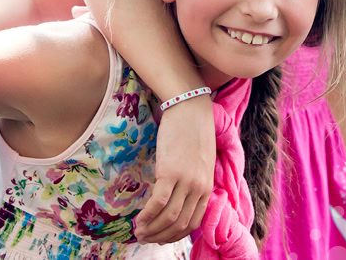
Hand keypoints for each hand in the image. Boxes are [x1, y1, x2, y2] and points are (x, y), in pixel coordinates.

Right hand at [134, 95, 214, 243]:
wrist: (189, 107)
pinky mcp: (171, 172)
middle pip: (180, 224)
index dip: (175, 235)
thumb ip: (193, 180)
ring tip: (139, 232)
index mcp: (206, 187)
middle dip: (161, 237)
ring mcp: (186, 180)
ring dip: (152, 229)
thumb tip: (178, 196)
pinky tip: (138, 220)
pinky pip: (159, 202)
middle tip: (145, 239)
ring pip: (169, 217)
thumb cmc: (192, 131)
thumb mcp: (199, 161)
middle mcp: (199, 187)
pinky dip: (148, 216)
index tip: (161, 238)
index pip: (193, 223)